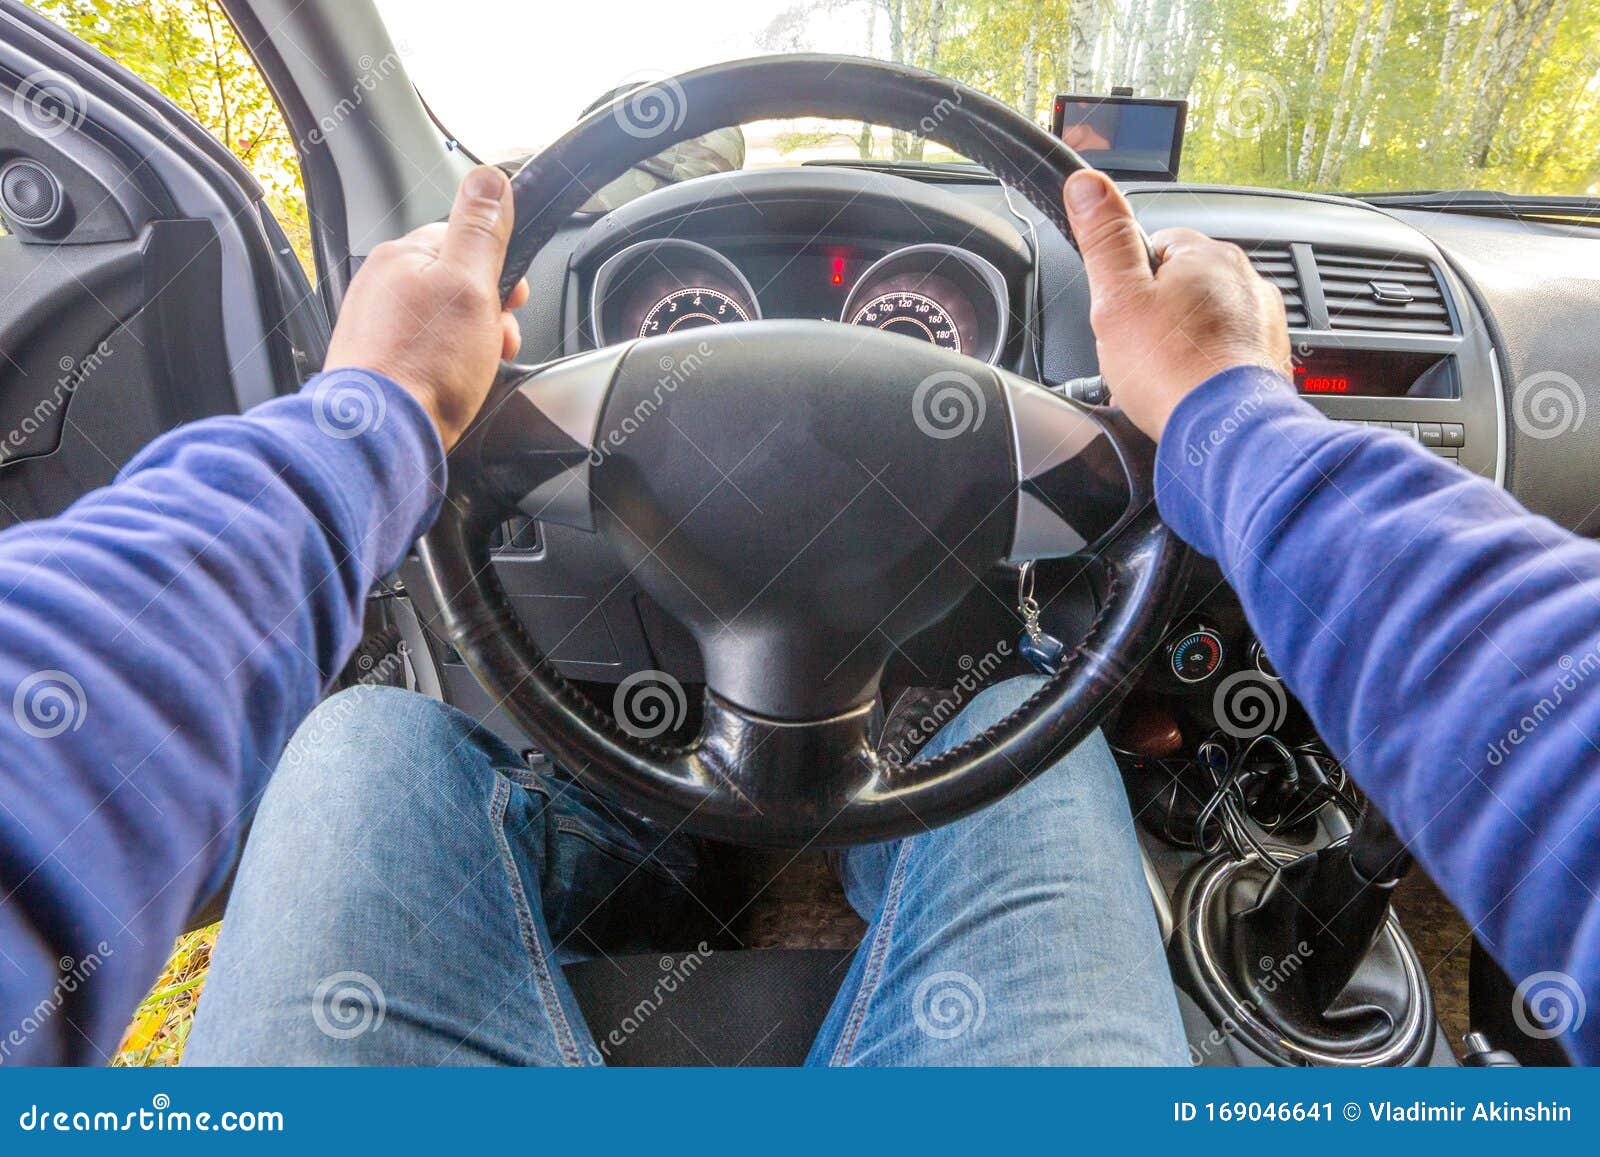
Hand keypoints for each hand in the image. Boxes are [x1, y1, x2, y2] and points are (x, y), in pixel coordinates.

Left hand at [323, 166, 530, 449]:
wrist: (380, 435)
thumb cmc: (424, 367)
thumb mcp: (471, 286)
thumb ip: (482, 229)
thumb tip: (491, 178)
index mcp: (402, 254)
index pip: (467, 240)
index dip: (501, 273)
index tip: (513, 302)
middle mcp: (380, 283)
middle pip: (456, 282)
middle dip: (487, 312)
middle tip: (494, 342)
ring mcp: (373, 323)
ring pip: (442, 319)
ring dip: (470, 342)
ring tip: (472, 371)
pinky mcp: (374, 361)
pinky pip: (423, 350)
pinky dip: (444, 365)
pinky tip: (449, 386)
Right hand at [1062, 169, 1291, 440]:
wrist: (1224, 430)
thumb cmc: (1172, 369)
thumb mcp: (1117, 298)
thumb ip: (1103, 239)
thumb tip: (1087, 184)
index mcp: (1205, 254)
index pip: (1156, 247)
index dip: (1130, 283)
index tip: (1122, 312)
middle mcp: (1243, 278)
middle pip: (1183, 284)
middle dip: (1160, 313)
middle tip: (1140, 349)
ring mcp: (1263, 318)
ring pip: (1208, 319)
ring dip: (1187, 341)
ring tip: (1166, 373)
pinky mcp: (1270, 356)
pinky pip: (1229, 351)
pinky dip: (1210, 367)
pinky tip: (1192, 388)